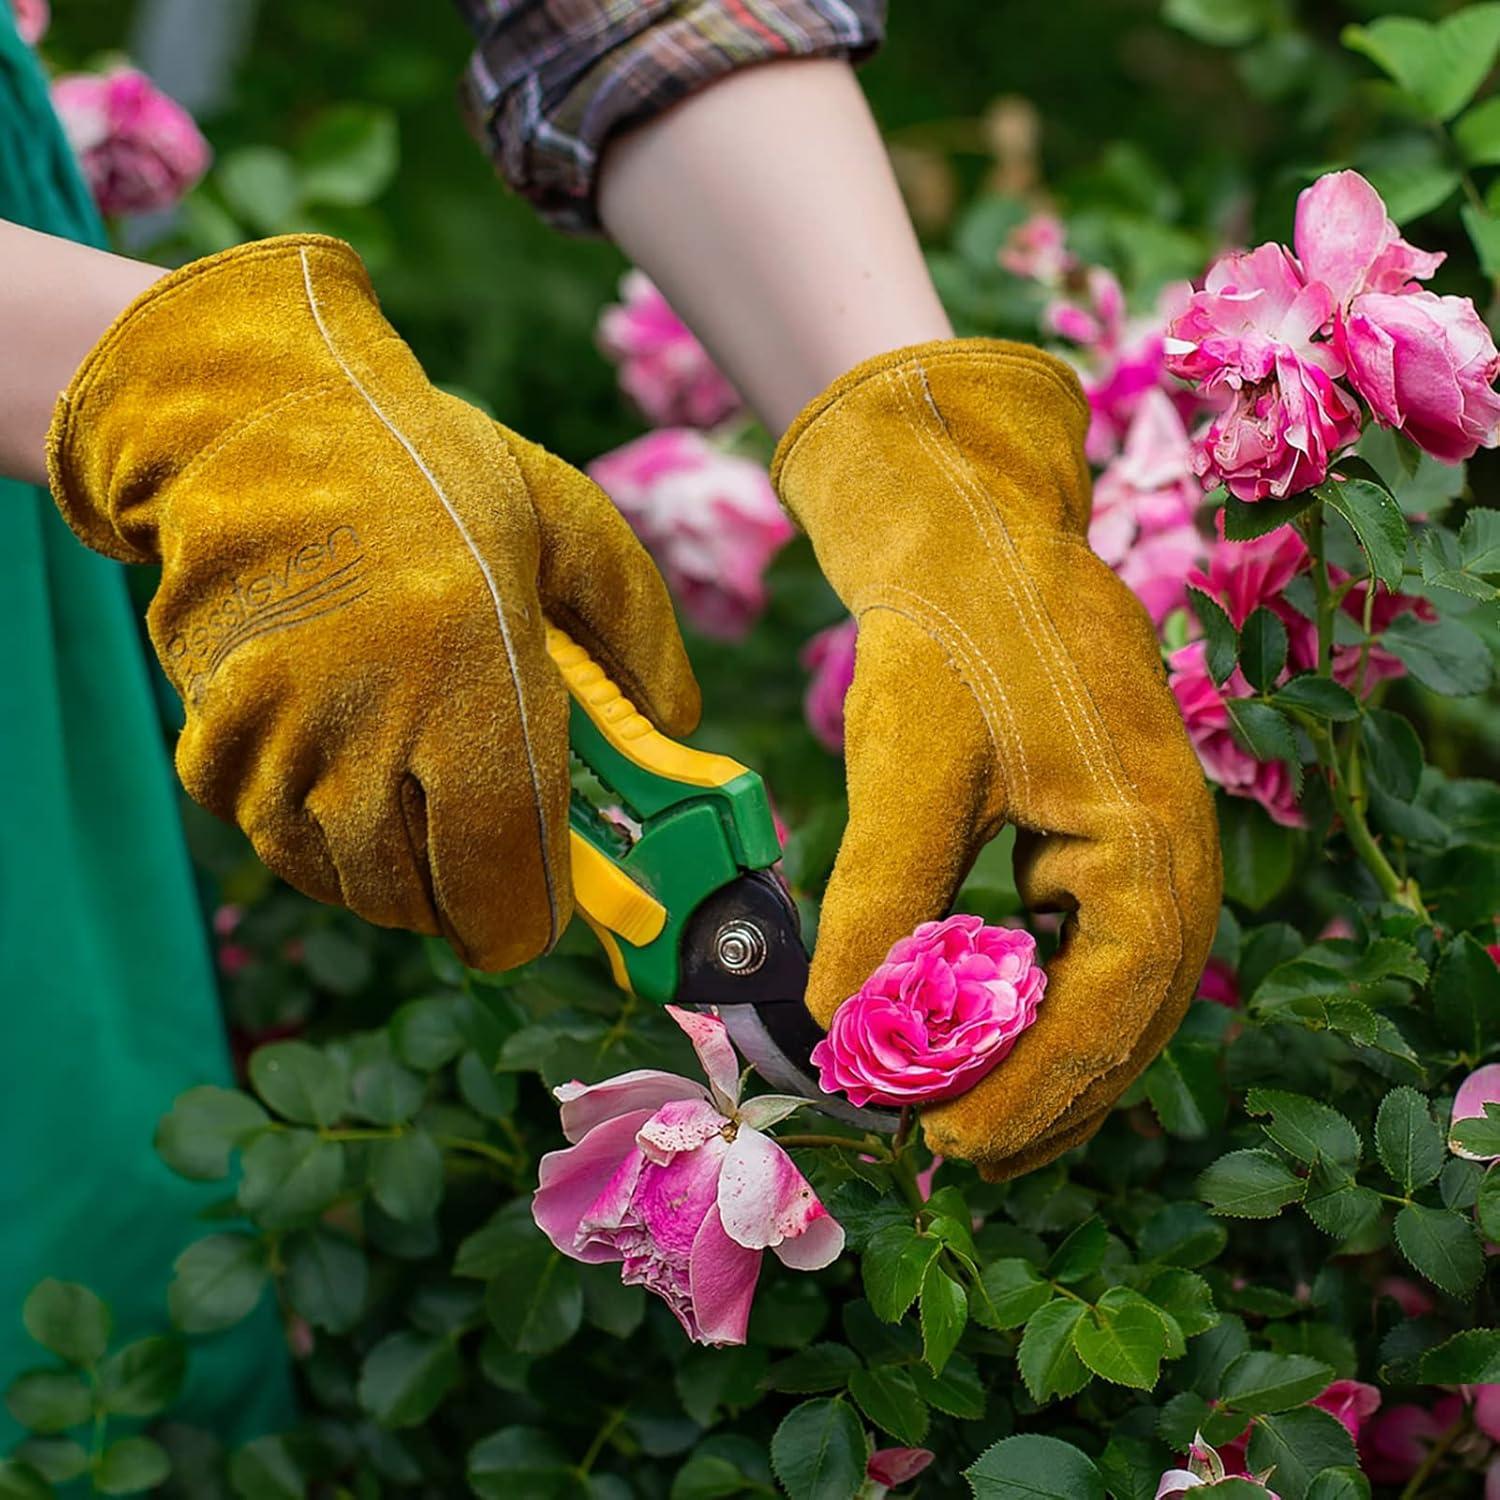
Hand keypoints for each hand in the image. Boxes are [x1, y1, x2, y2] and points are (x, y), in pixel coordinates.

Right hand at [48, 235, 698, 970]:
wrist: (248, 431)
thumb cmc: (425, 472)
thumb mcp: (565, 518)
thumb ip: (638, 626)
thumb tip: (678, 724)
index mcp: (466, 664)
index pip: (500, 856)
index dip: (528, 914)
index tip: (548, 918)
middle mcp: (361, 718)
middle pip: (420, 892)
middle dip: (470, 905)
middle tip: (494, 874)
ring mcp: (274, 740)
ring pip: (347, 881)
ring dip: (398, 879)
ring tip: (427, 821)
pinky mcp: (211, 745)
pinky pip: (276, 845)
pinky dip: (323, 843)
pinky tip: (352, 784)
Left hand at [772, 339, 1220, 1178]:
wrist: (972, 527)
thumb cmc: (947, 632)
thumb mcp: (909, 767)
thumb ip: (880, 898)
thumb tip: (840, 1024)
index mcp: (1152, 836)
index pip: (1112, 1007)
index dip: (1033, 1091)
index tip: (948, 1143)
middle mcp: (1175, 851)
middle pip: (1128, 1016)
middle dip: (1043, 1092)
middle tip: (951, 1153)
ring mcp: (1150, 841)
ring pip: (1114, 990)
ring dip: (1045, 1058)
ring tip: (967, 1122)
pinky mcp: (1109, 830)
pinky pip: (1090, 943)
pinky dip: (1037, 997)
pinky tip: (978, 1032)